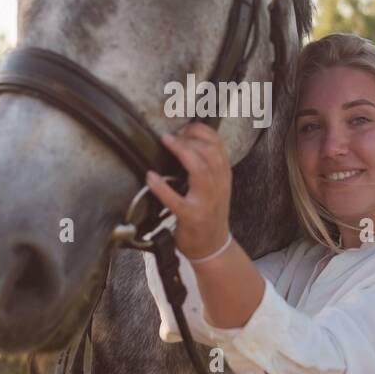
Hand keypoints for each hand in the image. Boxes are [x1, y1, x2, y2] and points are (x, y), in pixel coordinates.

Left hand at [146, 121, 231, 260]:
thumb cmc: (209, 214)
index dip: (201, 131)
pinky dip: (162, 187)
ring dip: (181, 152)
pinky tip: (151, 177)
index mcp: (223, 176)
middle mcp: (218, 187)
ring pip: (200, 170)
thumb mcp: (216, 187)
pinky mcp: (191, 217)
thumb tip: (185, 140)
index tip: (184, 127)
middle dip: (190, 138)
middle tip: (171, 136)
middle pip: (210, 153)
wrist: (213, 246)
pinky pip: (176, 200)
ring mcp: (206, 202)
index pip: (218, 144)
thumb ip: (207, 166)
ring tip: (166, 142)